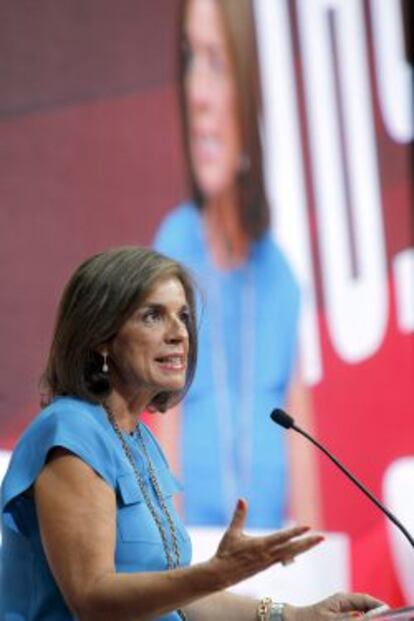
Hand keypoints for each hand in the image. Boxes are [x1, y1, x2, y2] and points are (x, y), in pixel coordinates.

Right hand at [208, 498, 323, 589]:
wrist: (221, 575)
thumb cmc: (225, 552)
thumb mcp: (232, 533)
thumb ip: (239, 516)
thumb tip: (241, 499)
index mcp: (260, 546)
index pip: (282, 538)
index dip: (295, 532)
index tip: (307, 527)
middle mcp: (267, 555)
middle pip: (292, 548)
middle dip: (308, 543)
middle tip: (322, 537)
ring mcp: (268, 562)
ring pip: (291, 554)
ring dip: (304, 547)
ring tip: (316, 541)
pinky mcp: (266, 566)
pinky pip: (284, 558)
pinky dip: (293, 553)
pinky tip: (299, 550)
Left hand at [286, 593, 386, 620]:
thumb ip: (348, 620)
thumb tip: (362, 617)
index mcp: (342, 599)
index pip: (366, 600)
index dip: (379, 606)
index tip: (389, 613)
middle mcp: (343, 603)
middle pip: (365, 607)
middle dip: (374, 614)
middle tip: (383, 620)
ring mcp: (341, 610)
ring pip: (360, 613)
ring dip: (366, 616)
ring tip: (374, 619)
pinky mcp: (338, 617)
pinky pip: (353, 617)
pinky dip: (358, 619)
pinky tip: (360, 619)